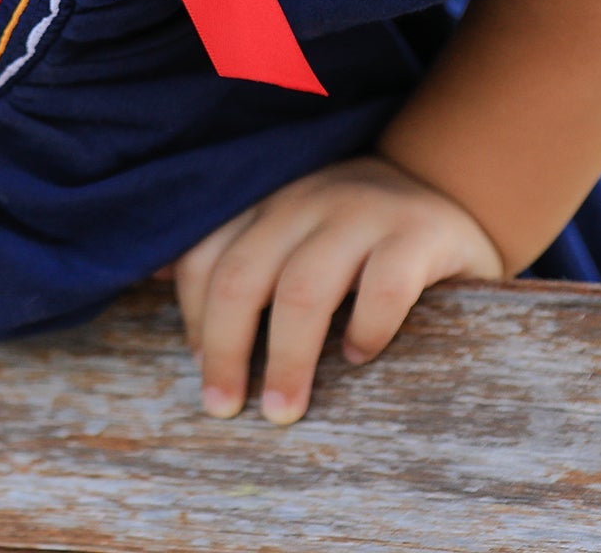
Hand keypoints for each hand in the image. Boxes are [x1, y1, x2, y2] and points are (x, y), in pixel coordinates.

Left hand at [168, 155, 502, 424]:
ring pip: (304, 287)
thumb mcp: (291, 228)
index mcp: (268, 202)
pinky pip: (384, 287)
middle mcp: (304, 199)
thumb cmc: (355, 232)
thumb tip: (152, 275)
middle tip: (225, 407)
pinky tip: (359, 357)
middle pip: (244, 276)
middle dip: (226, 348)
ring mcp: (362, 212)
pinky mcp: (417, 234)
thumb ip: (235, 247)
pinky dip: (366, 328)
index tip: (202, 373)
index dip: (196, 319)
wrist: (447, 190)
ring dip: (286, 357)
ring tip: (283, 409)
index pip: (207, 256)